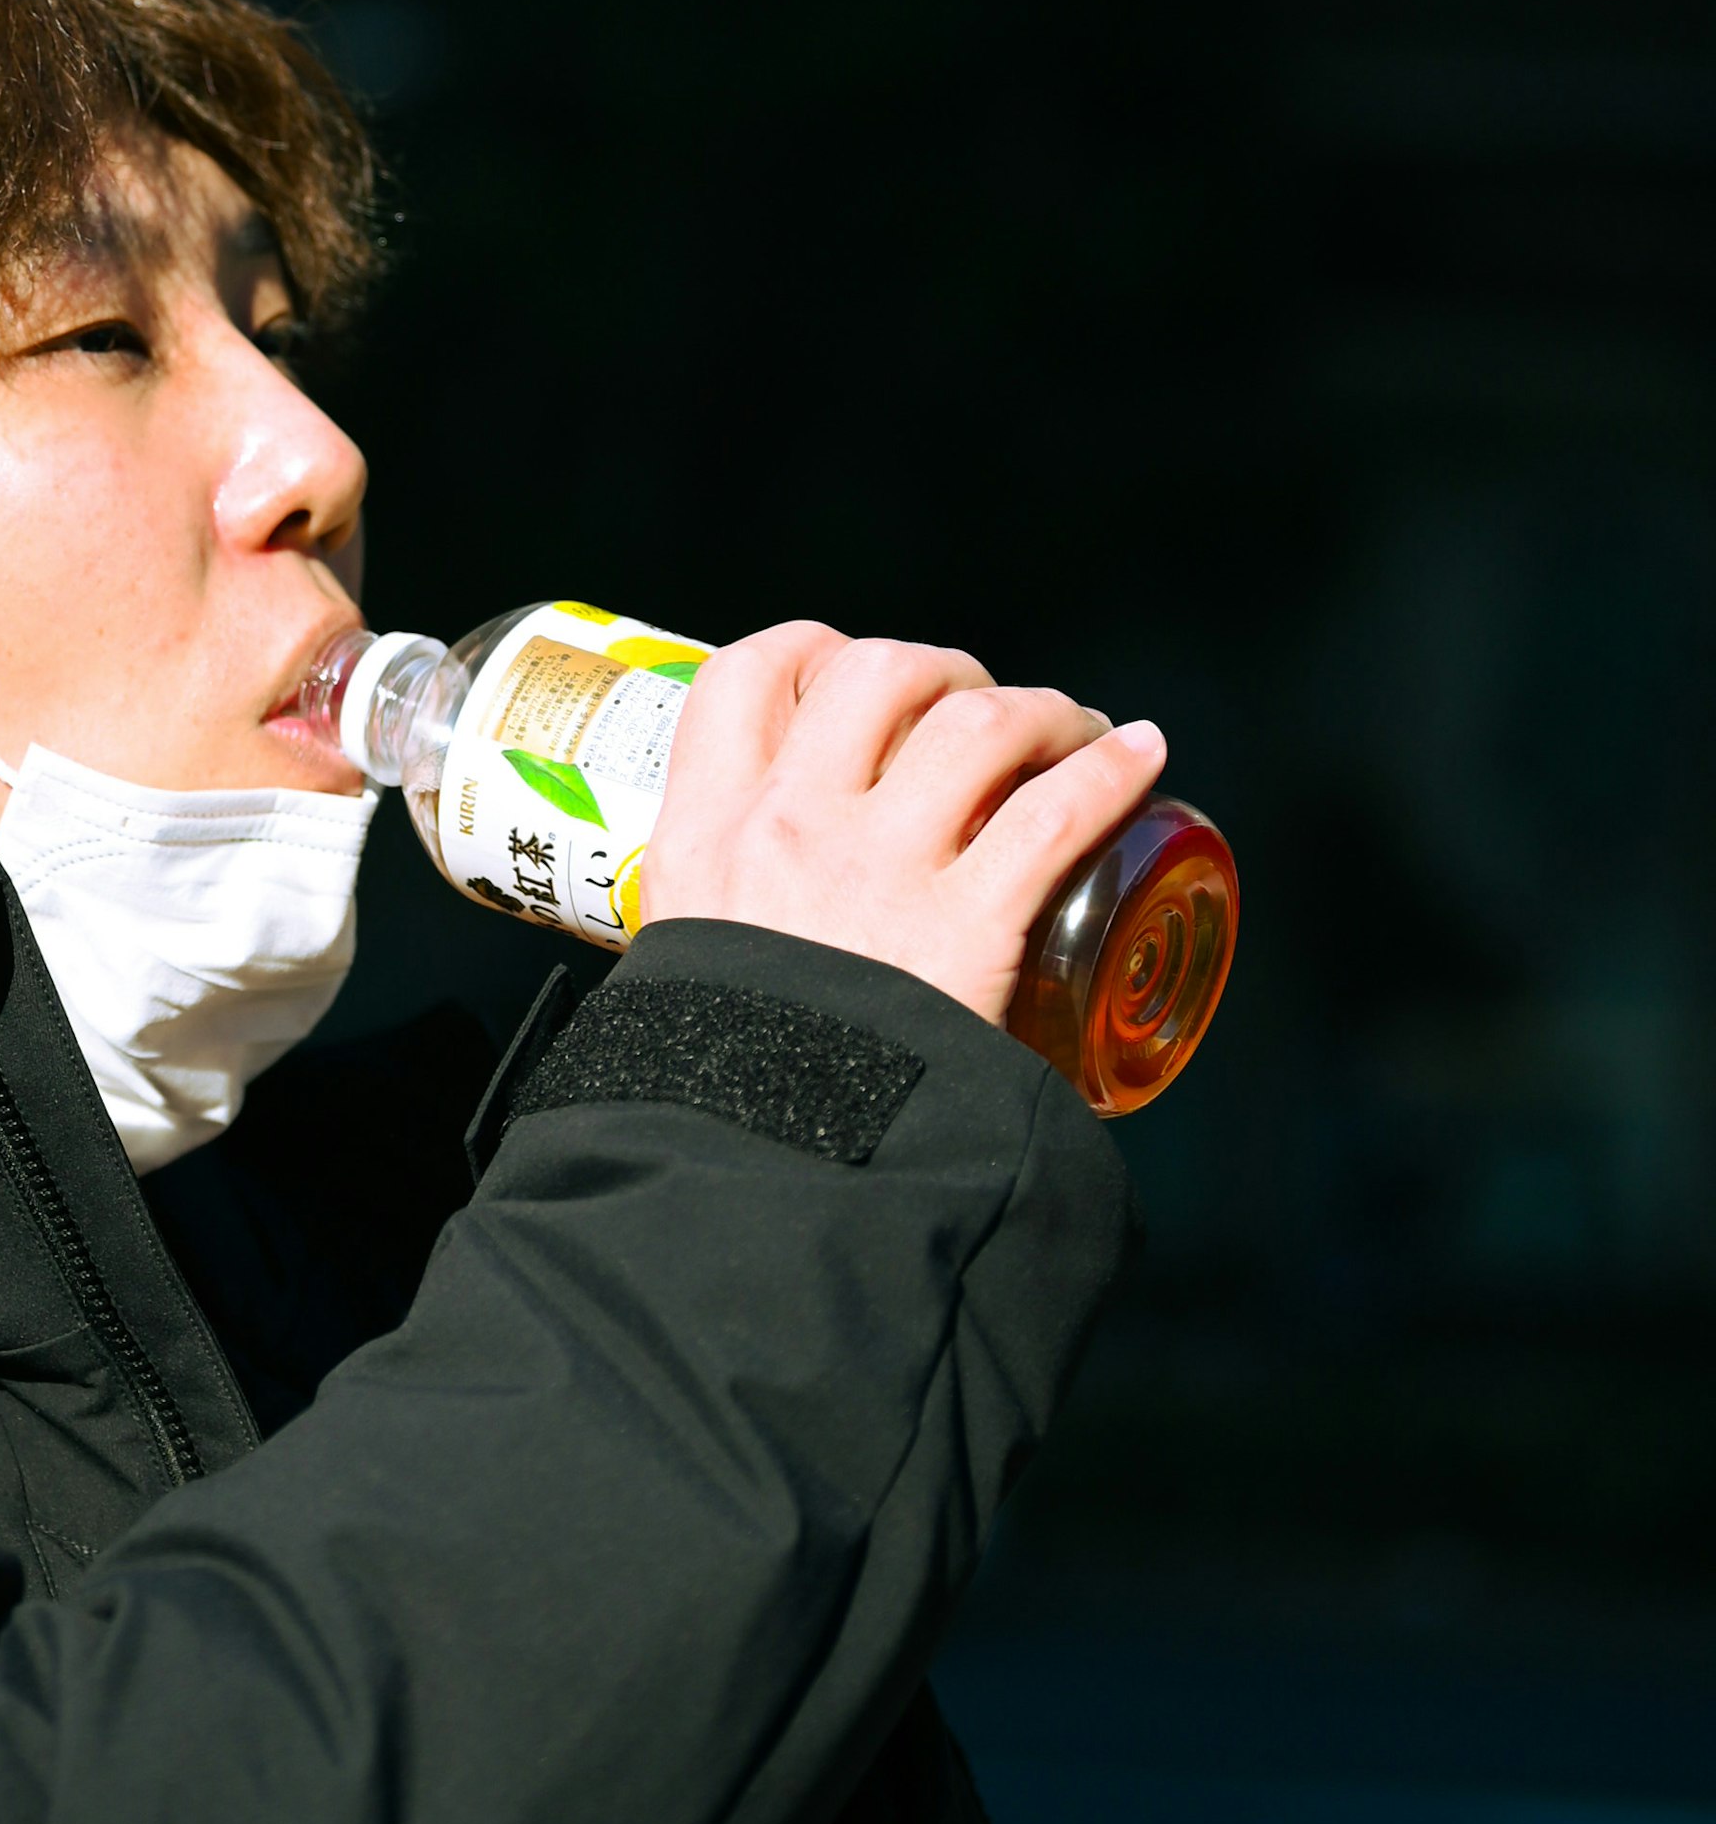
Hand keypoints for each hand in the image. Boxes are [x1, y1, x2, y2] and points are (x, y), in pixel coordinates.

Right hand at [630, 623, 1166, 1035]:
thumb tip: (746, 946)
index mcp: (706, 830)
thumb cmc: (720, 1087)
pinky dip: (1111, 769)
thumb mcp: (681, 975)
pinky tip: (1141, 755)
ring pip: (978, 722)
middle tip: (978, 705)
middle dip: (945, 670)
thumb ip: (710, 937)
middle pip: (880, 673)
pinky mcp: (969, 923)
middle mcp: (792, 824)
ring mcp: (883, 868)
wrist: (762, 1172)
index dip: (812, 651)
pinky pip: (1057, 813)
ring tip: (1072, 728)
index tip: (852, 670)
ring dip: (1039, 709)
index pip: (747, 676)